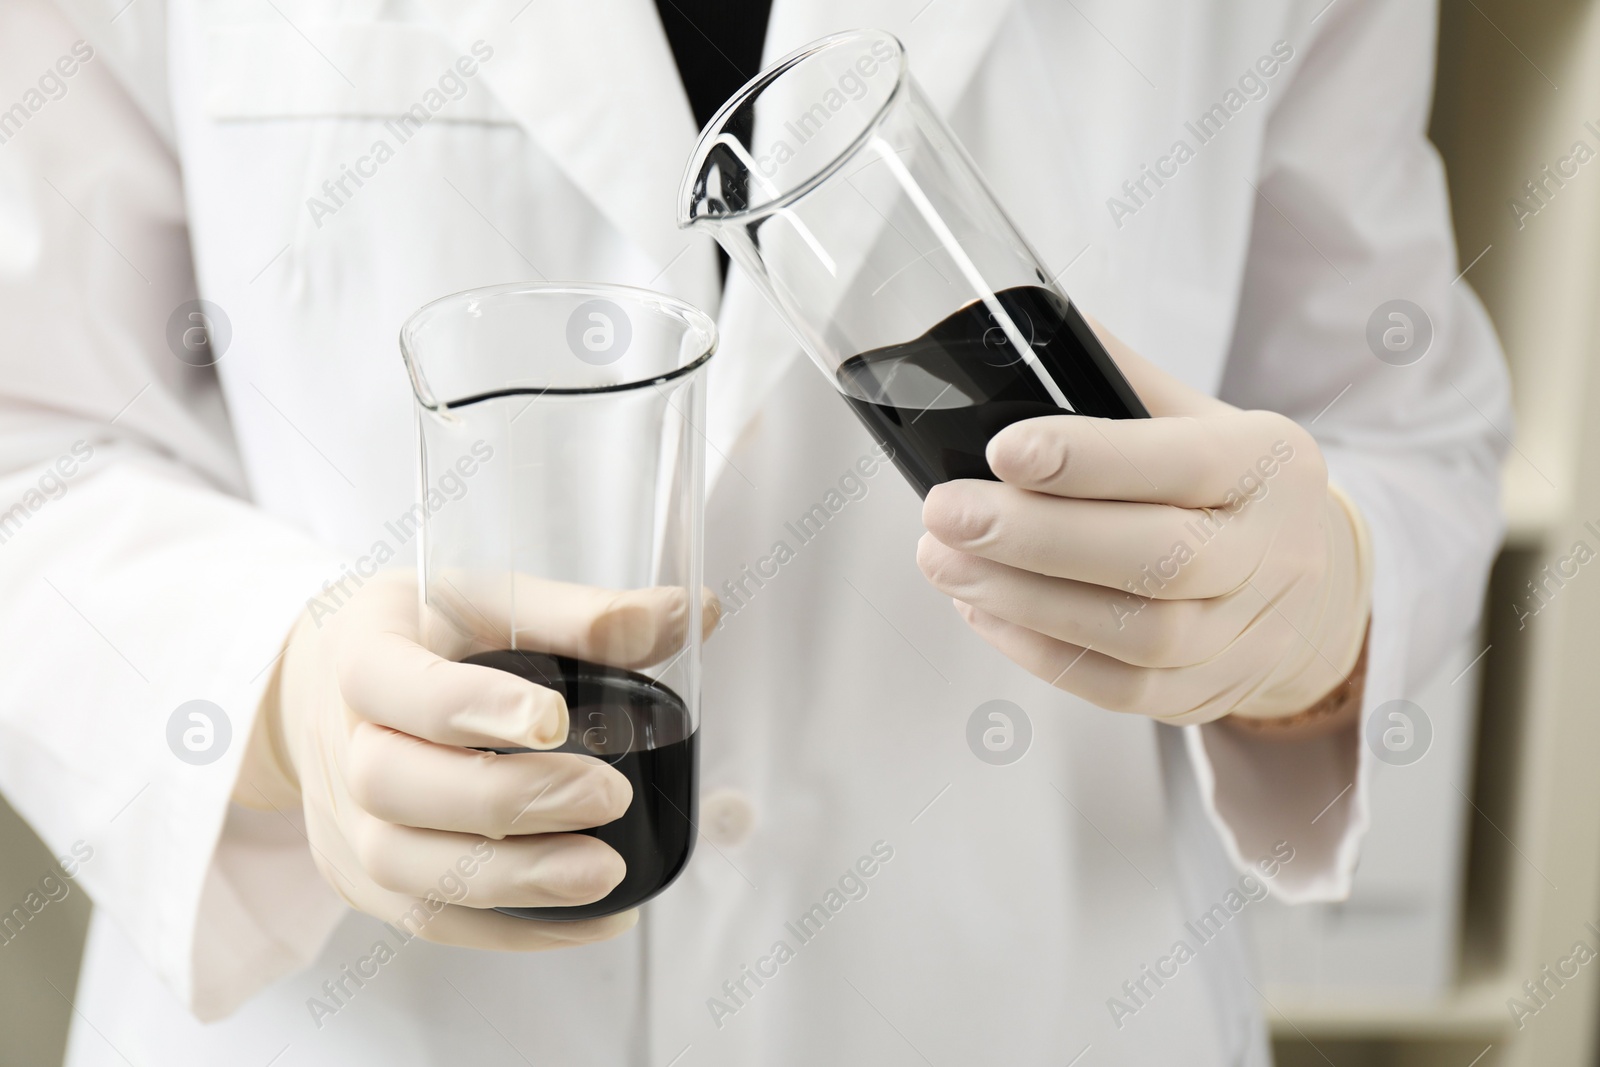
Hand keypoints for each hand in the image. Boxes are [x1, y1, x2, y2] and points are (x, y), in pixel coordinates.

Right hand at [236, 569, 716, 949]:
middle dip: (508, 800)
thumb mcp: (493, 600)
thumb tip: (692, 613)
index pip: (394, 683)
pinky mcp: (365, 881)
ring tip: (605, 873)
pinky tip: (592, 915)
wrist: (327, 690)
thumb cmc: (429, 638)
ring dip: (512, 879)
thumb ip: (586, 615)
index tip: (556, 719)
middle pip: (395, 786)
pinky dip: (513, 929)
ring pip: (407, 869)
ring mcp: (344, 823)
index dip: (472, 706)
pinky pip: (430, 920)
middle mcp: (340, 743)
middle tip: (607, 795)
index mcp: (362, 651)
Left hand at [916, 323, 1370, 727]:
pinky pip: (1119, 688)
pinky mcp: (1208, 693)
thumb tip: (1004, 332)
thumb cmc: (1221, 483)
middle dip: (1036, 538)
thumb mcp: (1197, 414)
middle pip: (1157, 558)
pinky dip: (1039, 652)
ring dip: (1023, 599)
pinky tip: (981, 610)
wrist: (1308, 584)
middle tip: (943, 511)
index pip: (1183, 462)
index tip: (1003, 449)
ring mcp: (1247, 634)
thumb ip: (1114, 377)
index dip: (1092, 459)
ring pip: (1136, 634)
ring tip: (942, 560)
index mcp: (1270, 463)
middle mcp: (1272, 553)